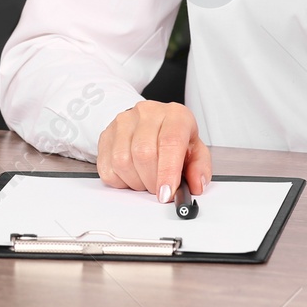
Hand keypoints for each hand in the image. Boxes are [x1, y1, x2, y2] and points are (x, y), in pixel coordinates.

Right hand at [95, 101, 211, 200]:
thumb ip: (200, 168)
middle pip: (144, 153)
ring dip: (136, 182)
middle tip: (159, 189)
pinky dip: (120, 181)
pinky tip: (132, 175)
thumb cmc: (174, 138)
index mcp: (175, 114)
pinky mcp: (106, 134)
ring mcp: (123, 121)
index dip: (168, 171)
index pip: (170, 142)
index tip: (166, 193)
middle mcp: (148, 113)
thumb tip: (196, 184)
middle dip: (152, 181)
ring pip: (123, 161)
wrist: (151, 123)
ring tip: (146, 179)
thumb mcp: (195, 151)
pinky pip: (107, 168)